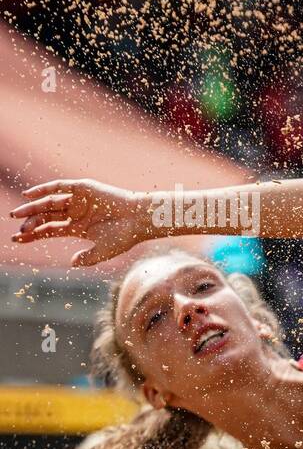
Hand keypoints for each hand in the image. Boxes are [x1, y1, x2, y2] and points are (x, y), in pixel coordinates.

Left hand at [9, 179, 146, 265]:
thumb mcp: (104, 251)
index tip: (15, 239)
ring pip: (50, 202)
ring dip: (33, 207)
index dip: (32, 234)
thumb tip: (72, 262)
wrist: (141, 219)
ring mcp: (79, 200)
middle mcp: (75, 213)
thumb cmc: (125, 236)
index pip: (49, 230)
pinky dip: (44, 189)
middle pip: (46, 216)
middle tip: (18, 228)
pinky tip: (29, 194)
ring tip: (18, 214)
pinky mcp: (84, 188)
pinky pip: (59, 186)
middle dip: (30, 222)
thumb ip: (87, 258)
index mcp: (78, 228)